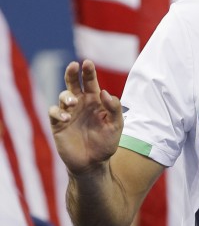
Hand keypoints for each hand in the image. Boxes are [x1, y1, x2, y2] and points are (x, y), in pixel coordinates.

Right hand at [48, 60, 122, 174]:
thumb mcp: (116, 125)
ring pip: (63, 96)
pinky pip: (53, 112)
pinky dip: (57, 112)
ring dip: (67, 96)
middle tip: (73, 66)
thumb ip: (114, 109)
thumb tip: (104, 92)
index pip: (90, 82)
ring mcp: (68, 113)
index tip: (87, 63)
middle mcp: (80, 104)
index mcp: (95, 101)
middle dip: (72, 73)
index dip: (88, 72)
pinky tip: (66, 117)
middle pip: (73, 83)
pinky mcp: (58, 124)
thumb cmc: (106, 143)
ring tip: (73, 102)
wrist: (93, 163)